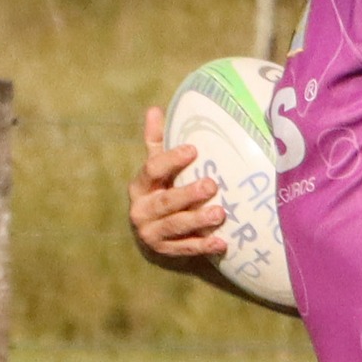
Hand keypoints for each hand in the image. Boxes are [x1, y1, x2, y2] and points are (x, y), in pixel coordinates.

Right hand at [127, 107, 226, 263]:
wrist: (151, 232)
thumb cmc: (159, 191)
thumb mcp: (156, 168)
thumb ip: (156, 142)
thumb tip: (154, 109)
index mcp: (140, 186)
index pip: (152, 169)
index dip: (172, 159)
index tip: (194, 150)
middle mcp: (141, 210)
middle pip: (165, 201)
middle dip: (188, 194)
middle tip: (212, 185)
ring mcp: (151, 233)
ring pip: (175, 226)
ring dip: (198, 220)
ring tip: (220, 213)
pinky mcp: (165, 251)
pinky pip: (185, 249)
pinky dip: (203, 247)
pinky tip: (221, 243)